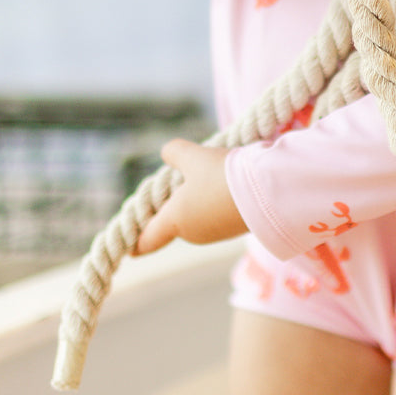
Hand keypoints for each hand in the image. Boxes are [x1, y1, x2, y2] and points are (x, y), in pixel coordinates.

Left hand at [133, 139, 246, 253]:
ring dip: (197, 199)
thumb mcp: (194, 156)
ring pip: (196, 216)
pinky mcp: (235, 227)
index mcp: (174, 221)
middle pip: (173, 222)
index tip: (128, 243)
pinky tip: (230, 181)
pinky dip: (217, 200)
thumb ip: (175, 153)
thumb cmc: (222, 176)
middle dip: (172, 204)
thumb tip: (166, 153)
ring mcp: (216, 233)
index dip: (134, 240)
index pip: (145, 241)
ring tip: (210, 172)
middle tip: (178, 177)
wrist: (267, 192)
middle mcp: (193, 233)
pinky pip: (217, 214)